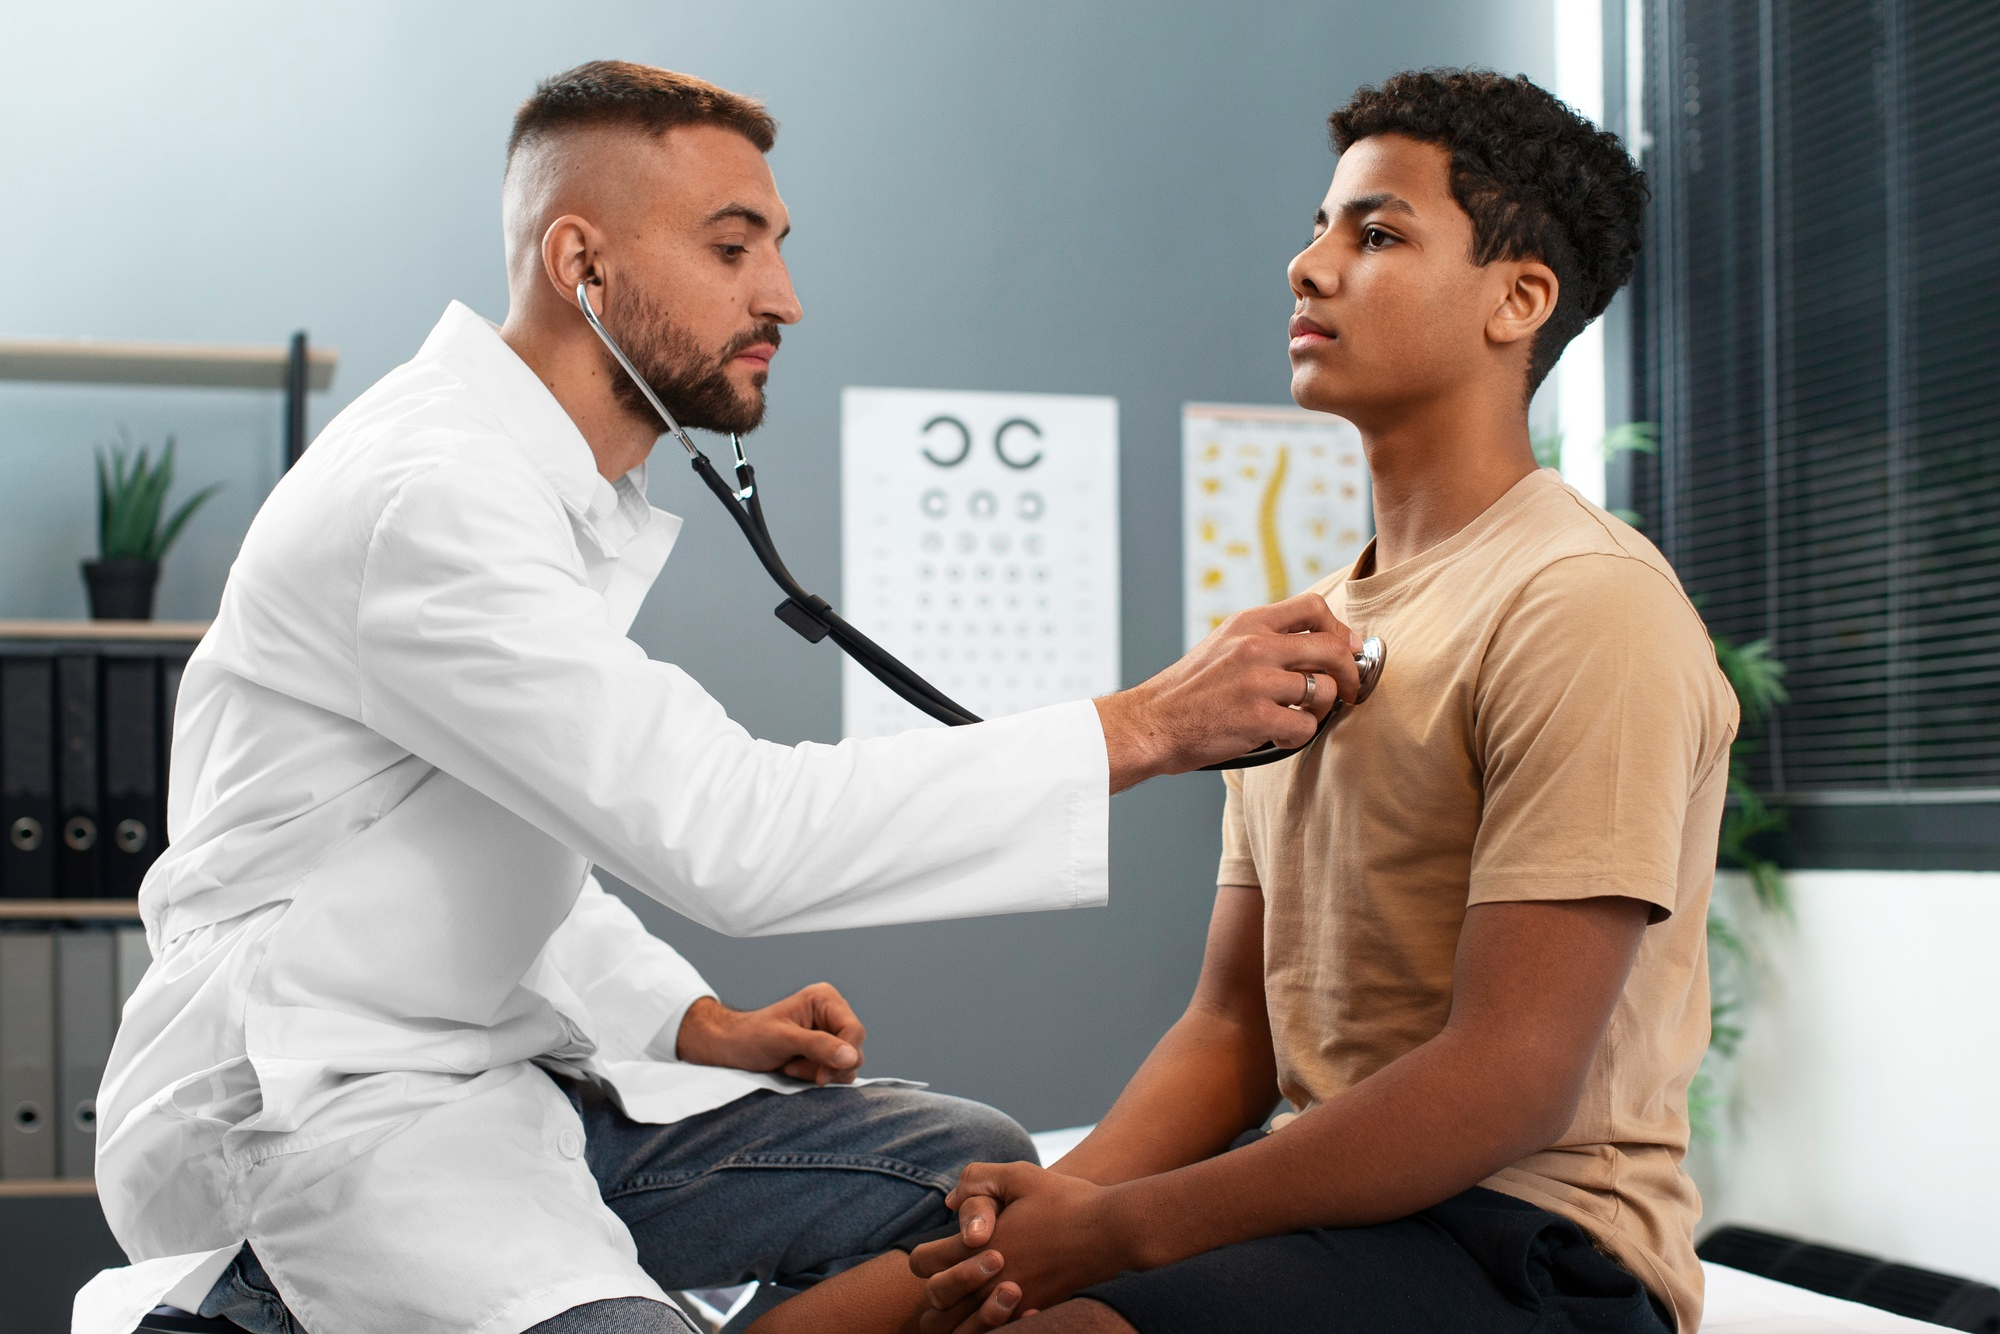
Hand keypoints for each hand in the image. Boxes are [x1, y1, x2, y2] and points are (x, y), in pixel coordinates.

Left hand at [674, 983, 865, 1083]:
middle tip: (793, 1066)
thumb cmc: (751, 1037)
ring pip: (847, 1065)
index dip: (842, 1056)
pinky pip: (836, 1073)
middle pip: (854, 1050)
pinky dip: (815, 1076)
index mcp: (825, 1000)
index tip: (821, 1076)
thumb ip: (818, 1046)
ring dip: (817, 1072)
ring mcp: (831, 1034)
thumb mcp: (783, 1040)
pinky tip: (794, 1068)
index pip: (854, 1031)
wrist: (731, 1049)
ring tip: (790, 1065)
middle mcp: (833, 1014)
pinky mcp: (826, 1053)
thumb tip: (851, 1057)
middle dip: (825, 1065)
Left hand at [910, 1162, 1133, 1331]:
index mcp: (977, 1248)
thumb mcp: (1019, 1175)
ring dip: (960, 1316)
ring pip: (962, 1330)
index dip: (927, 1254)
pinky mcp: (1033, 1314)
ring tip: (974, 1297)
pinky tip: (1006, 1305)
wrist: (1112, 1232)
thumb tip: (950, 1202)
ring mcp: (1011, 1304)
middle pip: (934, 1306)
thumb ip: (977, 1180)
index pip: (922, 1263)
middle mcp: (988, 1283)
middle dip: (939, 1289)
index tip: (946, 1245)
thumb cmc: (1066, 1201)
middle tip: (960, 1272)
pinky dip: (994, 1326)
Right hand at [1095, 592, 1363, 789]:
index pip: (1313, 606)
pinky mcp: (1257, 717)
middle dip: (1351, 674)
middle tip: (1350, 693)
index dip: (1340, 630)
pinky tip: (1276, 738)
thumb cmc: (1188, 693)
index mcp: (1247, 623)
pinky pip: (1305, 727)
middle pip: (1332, 647)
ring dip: (1319, 711)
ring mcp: (1257, 681)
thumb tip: (1319, 647)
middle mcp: (1255, 645)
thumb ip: (1264, 640)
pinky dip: (1297, 738)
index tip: (1346, 650)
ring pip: (1324, 691)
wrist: (1150, 723)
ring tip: (1295, 719)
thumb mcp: (1223, 646)